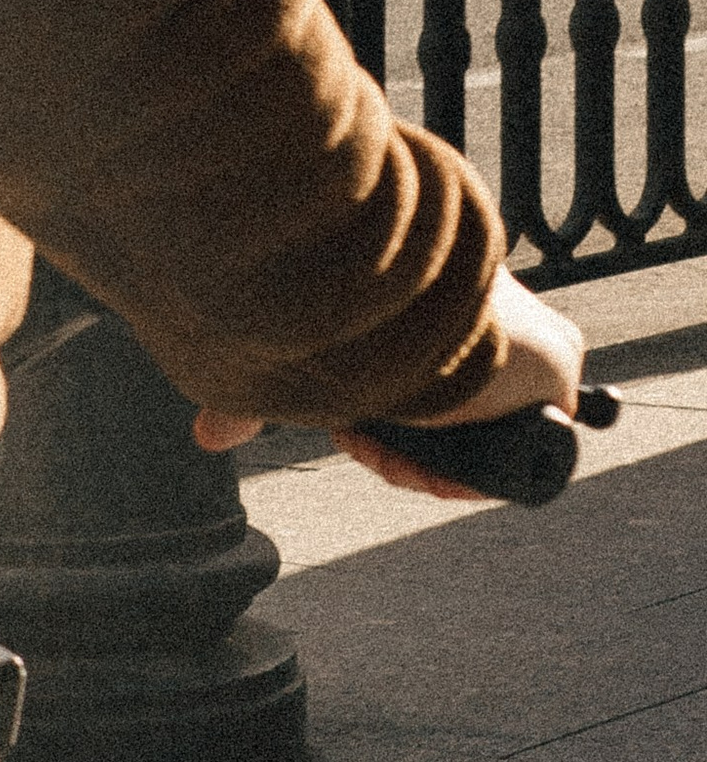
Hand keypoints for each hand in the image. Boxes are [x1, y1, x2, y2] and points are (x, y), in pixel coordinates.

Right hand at [193, 269, 588, 501]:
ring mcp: (518, 344)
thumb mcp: (301, 363)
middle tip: (365, 441)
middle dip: (394, 446)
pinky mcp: (556, 370)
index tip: (347, 427)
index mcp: (414, 301)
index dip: (370, 421)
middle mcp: (471, 317)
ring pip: (469, 437)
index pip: (400, 382)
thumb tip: (204, 438)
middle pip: (434, 416)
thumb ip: (258, 398)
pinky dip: (473, 467)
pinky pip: (515, 447)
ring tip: (395, 453)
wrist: (402, 294)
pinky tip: (436, 467)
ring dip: (424, 460)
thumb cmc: (340, 317)